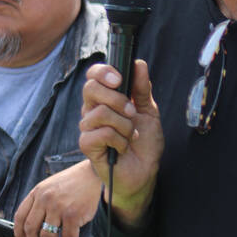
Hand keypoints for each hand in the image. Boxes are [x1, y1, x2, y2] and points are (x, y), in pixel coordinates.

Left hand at [13, 161, 101, 236]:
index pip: (20, 217)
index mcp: (37, 193)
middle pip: (30, 230)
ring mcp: (58, 207)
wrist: (92, 174)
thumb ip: (40, 203)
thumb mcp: (49, 188)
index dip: (20, 235)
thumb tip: (34, 230)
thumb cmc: (72, 184)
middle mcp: (45, 199)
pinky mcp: (73, 215)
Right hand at [79, 60, 163, 225]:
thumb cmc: (144, 143)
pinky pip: (101, 133)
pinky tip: (123, 147)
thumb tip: (138, 64)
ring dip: (124, 125)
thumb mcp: (148, 111)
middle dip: (117, 99)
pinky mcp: (87, 145)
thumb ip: (142, 89)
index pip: (93, 76)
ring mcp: (88, 128)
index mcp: (105, 99)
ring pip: (100, 112)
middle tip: (132, 113)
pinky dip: (119, 140)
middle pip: (91, 88)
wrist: (144, 172)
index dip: (104, 72)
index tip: (120, 79)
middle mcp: (92, 110)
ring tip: (132, 136)